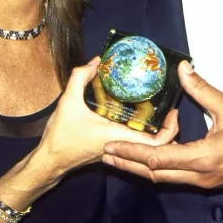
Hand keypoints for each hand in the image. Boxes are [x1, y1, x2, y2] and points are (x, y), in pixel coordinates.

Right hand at [33, 57, 178, 180]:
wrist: (50, 160)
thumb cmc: (60, 136)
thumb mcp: (68, 101)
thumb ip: (80, 77)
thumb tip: (96, 61)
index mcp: (117, 136)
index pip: (156, 143)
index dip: (170, 130)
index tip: (172, 112)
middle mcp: (122, 146)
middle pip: (157, 145)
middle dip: (168, 129)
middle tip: (170, 108)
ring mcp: (118, 151)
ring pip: (147, 146)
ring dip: (157, 132)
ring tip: (160, 110)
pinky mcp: (113, 151)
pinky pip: (135, 145)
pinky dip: (143, 134)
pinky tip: (140, 117)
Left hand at [102, 61, 222, 188]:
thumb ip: (203, 90)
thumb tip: (184, 70)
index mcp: (201, 158)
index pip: (157, 159)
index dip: (131, 152)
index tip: (111, 147)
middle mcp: (197, 176)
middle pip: (153, 174)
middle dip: (127, 164)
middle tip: (105, 154)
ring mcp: (202, 182)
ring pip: (163, 179)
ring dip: (140, 168)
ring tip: (119, 158)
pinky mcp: (207, 182)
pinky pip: (176, 178)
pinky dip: (157, 169)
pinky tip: (148, 160)